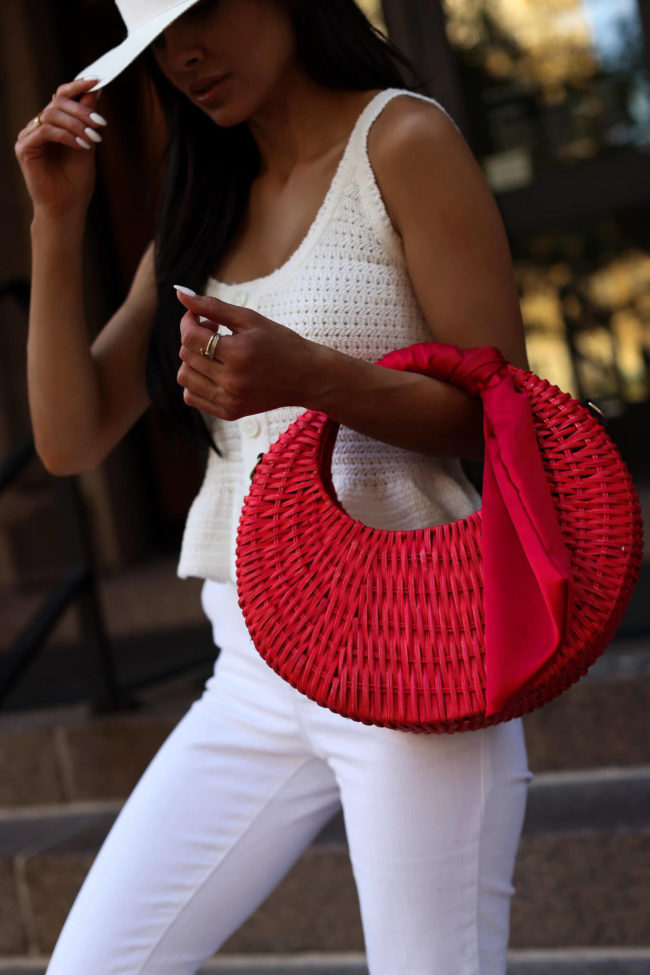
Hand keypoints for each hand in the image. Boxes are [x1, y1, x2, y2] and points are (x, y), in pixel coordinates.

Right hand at [14, 78, 106, 219]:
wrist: (67, 208)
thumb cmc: (77, 181)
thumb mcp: (88, 143)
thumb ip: (88, 118)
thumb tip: (95, 89)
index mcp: (54, 123)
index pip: (62, 95)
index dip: (78, 85)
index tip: (98, 80)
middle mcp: (39, 126)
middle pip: (57, 102)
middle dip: (82, 109)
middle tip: (100, 122)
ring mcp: (29, 136)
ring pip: (51, 114)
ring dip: (76, 124)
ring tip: (93, 139)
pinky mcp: (24, 148)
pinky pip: (45, 131)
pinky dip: (65, 135)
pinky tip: (80, 145)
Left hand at [175, 290, 323, 418]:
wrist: (307, 377)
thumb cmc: (280, 343)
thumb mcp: (250, 319)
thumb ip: (213, 306)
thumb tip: (180, 292)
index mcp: (238, 354)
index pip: (190, 337)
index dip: (188, 321)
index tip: (197, 315)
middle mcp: (232, 381)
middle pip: (187, 356)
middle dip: (193, 337)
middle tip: (214, 330)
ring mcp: (230, 400)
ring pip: (185, 377)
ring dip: (192, 360)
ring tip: (213, 352)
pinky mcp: (230, 413)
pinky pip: (192, 397)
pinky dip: (195, 381)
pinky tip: (213, 371)